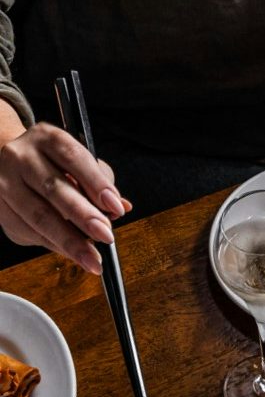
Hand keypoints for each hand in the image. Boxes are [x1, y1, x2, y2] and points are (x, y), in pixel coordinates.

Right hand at [0, 124, 126, 273]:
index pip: (73, 157)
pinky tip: (72, 254)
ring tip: (92, 258)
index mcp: (46, 138)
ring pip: (37, 214)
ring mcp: (3, 181)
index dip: (96, 183)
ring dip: (68, 240)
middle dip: (83, 216)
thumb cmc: (55, 166)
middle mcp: (20, 156)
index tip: (116, 207)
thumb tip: (121, 207)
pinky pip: (25, 230)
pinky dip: (52, 245)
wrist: (6, 165)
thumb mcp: (79, 163)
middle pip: (53, 188)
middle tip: (107, 236)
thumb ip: (101, 182)